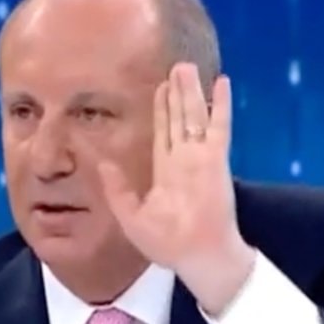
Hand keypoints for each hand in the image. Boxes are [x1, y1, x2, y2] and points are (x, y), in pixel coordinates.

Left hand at [99, 62, 254, 315]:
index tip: (159, 89)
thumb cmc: (168, 245)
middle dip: (177, 94)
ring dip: (191, 91)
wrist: (196, 256)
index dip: (161, 111)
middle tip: (176, 67)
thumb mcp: (132, 217)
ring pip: (195, 116)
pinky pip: (218, 126)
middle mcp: (185, 161)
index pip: (163, 134)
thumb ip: (117, 190)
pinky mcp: (215, 160)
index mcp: (168, 173)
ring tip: (187, 66)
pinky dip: (220, 104)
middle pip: (179, 119)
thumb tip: (102, 164)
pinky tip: (220, 82)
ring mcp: (201, 158)